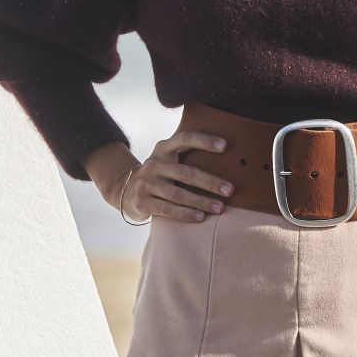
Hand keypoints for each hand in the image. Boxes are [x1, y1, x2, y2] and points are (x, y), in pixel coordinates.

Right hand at [111, 126, 234, 223]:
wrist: (127, 191)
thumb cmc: (161, 174)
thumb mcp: (169, 158)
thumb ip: (188, 154)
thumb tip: (230, 157)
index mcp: (163, 148)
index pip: (185, 139)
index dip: (204, 141)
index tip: (225, 146)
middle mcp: (154, 163)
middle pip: (186, 172)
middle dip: (210, 182)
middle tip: (230, 190)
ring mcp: (146, 183)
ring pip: (178, 194)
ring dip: (201, 201)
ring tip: (220, 208)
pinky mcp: (143, 201)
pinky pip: (168, 209)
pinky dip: (185, 214)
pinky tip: (201, 217)